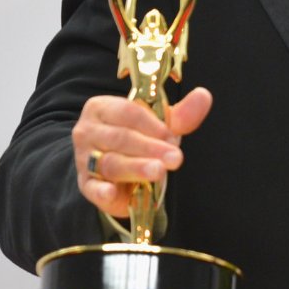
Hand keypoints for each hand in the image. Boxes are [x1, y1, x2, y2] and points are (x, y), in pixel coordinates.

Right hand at [71, 87, 211, 216]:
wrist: (116, 170)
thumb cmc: (138, 139)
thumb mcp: (159, 126)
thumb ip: (181, 115)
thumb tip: (204, 96)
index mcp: (103, 108)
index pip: (128, 112)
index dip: (153, 125)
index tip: (173, 136)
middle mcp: (88, 131)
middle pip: (121, 138)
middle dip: (150, 148)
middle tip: (175, 158)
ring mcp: (84, 159)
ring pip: (110, 162)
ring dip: (136, 167)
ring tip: (158, 171)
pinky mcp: (86, 185)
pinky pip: (93, 187)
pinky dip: (102, 191)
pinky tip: (112, 193)